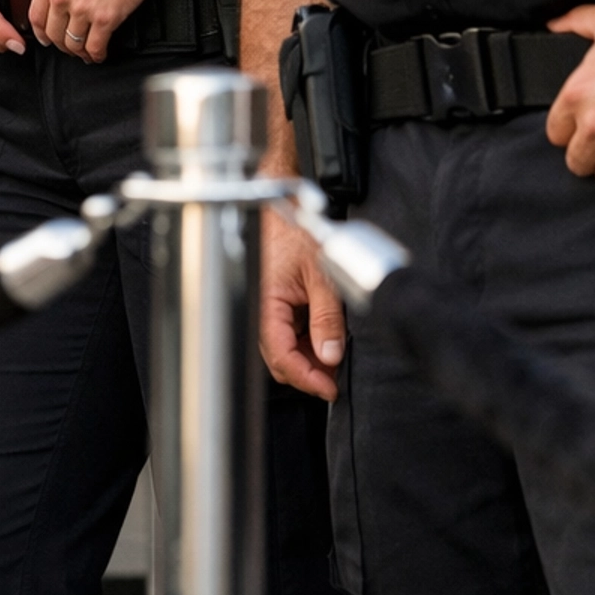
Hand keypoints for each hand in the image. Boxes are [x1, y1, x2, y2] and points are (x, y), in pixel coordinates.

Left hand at [28, 0, 157, 62]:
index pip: (36, 15)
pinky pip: (95, 46)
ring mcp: (83, 9)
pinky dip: (96, 55)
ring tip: (84, 52)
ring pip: (73, 43)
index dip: (41, 32)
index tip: (46, 36)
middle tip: (68, 45)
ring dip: (78, 51)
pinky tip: (99, 54)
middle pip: (54, 33)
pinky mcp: (106, 18)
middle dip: (60, 43)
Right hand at [260, 209, 343, 400]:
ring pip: (284, 348)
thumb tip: (331, 354)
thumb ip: (327, 316)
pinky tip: (323, 338)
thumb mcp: (320, 274)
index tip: (330, 388)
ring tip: (333, 356)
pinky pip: (286, 333)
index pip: (282, 357)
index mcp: (265, 305)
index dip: (307, 379)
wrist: (280, 206)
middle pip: (280, 359)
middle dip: (308, 373)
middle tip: (335, 378)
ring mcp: (265, 308)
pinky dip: (305, 341)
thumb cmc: (293, 230)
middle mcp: (260, 311)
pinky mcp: (273, 303)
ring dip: (307, 358)